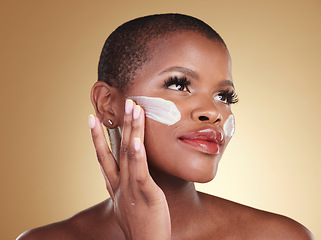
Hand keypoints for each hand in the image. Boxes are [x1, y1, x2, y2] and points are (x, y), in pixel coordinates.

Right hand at [89, 99, 170, 239]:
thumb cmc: (139, 225)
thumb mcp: (126, 203)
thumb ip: (124, 187)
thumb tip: (127, 176)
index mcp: (115, 186)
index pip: (103, 157)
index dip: (97, 137)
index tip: (92, 119)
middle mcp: (120, 184)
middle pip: (117, 149)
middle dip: (119, 124)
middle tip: (124, 102)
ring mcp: (131, 189)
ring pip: (129, 154)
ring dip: (131, 130)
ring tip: (134, 108)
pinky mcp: (146, 195)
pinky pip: (140, 172)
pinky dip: (138, 155)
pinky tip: (138, 140)